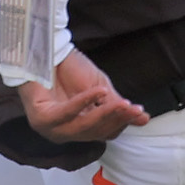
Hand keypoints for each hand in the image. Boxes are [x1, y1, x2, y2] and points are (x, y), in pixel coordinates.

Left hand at [17, 49, 149, 141]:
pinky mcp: (40, 118)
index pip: (105, 133)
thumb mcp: (100, 89)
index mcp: (79, 127)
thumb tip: (144, 119)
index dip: (122, 123)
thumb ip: (117, 106)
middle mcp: (65, 132)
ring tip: (122, 103)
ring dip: (104, 114)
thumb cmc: (69, 70)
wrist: (46, 51)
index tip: (139, 112)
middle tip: (134, 108)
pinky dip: (84, 102)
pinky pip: (66, 114)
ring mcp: (51, 127)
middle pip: (96, 133)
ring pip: (83, 127)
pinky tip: (99, 91)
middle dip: (116, 119)